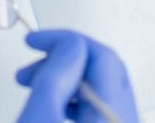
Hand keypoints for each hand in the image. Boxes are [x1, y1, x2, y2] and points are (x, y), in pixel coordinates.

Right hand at [16, 30, 138, 122]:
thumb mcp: (40, 118)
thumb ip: (55, 77)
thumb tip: (71, 45)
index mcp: (112, 115)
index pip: (102, 57)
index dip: (65, 40)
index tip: (36, 39)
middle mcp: (122, 122)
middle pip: (104, 71)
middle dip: (63, 58)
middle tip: (33, 60)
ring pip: (100, 89)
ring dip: (64, 77)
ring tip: (33, 82)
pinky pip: (96, 106)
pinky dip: (72, 96)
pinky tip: (50, 100)